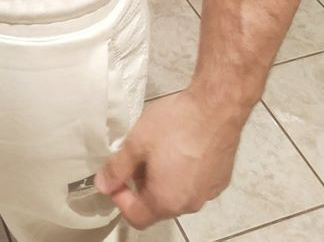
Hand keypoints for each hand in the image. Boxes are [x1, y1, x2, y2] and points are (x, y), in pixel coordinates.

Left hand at [94, 86, 245, 229]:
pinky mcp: (220, 179)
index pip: (135, 217)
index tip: (116, 175)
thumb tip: (102, 186)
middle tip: (138, 157)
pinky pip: (195, 184)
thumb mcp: (137, 142)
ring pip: (177, 194)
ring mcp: (208, 193)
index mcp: (165, 201)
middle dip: (142, 186)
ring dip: (164, 180)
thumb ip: (117, 168)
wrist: (217, 107)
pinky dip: (185, 173)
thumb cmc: (174, 125)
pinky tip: (184, 148)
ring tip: (161, 149)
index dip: (120, 199)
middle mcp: (189, 205)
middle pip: (157, 207)